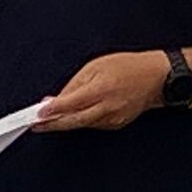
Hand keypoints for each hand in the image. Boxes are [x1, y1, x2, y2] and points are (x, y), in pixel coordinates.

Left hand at [34, 50, 166, 132]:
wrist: (155, 78)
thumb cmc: (127, 67)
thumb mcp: (96, 66)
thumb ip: (75, 84)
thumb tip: (56, 99)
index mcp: (102, 88)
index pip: (72, 103)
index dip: (53, 110)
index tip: (37, 114)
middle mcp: (108, 106)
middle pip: (74, 120)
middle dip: (52, 124)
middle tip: (35, 125)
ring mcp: (113, 118)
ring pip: (82, 125)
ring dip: (64, 124)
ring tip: (46, 122)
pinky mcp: (116, 124)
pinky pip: (92, 125)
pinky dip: (80, 122)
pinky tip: (70, 118)